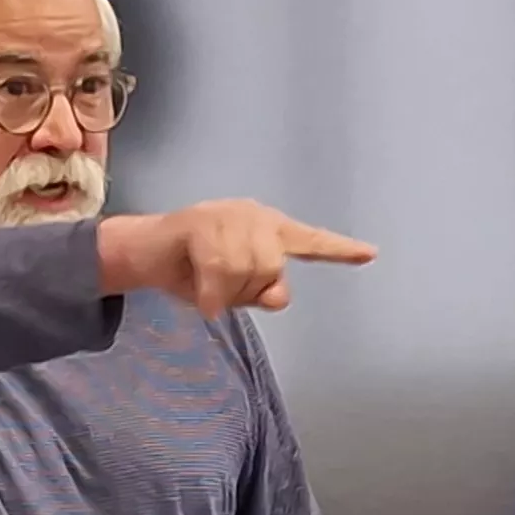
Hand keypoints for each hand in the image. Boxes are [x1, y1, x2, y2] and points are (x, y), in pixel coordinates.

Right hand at [97, 200, 374, 316]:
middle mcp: (255, 217)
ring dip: (222, 291)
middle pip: (272, 270)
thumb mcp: (234, 290)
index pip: (310, 242)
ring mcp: (227, 215)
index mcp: (269, 230)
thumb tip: (277, 293)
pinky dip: (208, 293)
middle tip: (216, 287)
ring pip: (245, 271)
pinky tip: (199, 299)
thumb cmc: (192, 272)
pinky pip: (218, 270)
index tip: (370, 254)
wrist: (144, 254)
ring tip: (203, 281)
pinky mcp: (200, 222)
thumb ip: (263, 292)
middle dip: (244, 291)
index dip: (339, 251)